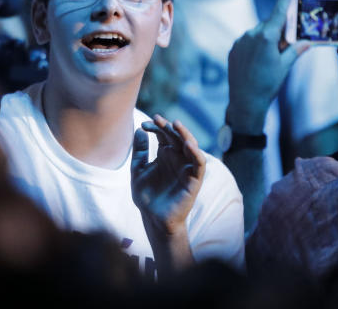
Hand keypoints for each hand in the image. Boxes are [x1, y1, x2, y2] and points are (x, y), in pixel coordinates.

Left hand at [131, 115, 205, 239]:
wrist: (153, 219)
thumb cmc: (147, 196)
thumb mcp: (138, 170)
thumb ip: (139, 151)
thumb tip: (138, 130)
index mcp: (164, 154)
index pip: (163, 135)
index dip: (155, 127)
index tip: (144, 125)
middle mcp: (177, 158)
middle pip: (176, 137)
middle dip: (167, 126)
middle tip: (156, 119)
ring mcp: (186, 167)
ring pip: (191, 145)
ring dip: (185, 134)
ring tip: (175, 124)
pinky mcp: (194, 179)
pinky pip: (199, 164)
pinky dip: (196, 153)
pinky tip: (188, 144)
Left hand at [226, 0, 308, 133]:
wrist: (245, 101)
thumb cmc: (268, 84)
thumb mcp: (285, 66)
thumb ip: (295, 50)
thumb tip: (307, 41)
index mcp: (267, 37)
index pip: (278, 13)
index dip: (283, 0)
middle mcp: (251, 35)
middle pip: (268, 24)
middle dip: (278, 29)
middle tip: (286, 40)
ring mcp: (240, 42)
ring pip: (257, 33)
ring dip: (265, 38)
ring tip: (271, 56)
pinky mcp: (233, 49)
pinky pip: (247, 41)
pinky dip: (254, 45)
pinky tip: (258, 59)